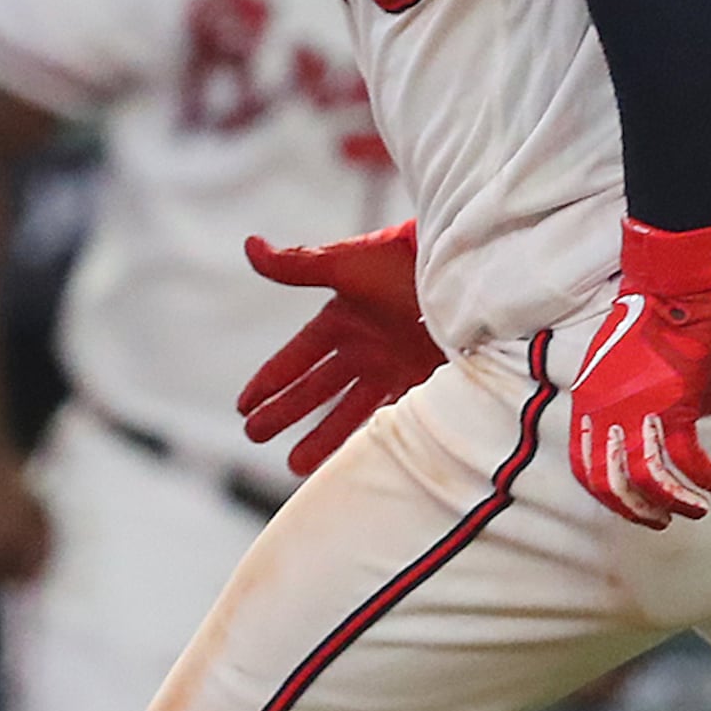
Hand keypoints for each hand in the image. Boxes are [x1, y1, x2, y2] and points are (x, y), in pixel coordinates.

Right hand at [238, 222, 441, 473]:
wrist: (466, 266)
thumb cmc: (404, 258)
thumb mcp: (346, 264)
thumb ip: (297, 265)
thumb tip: (249, 245)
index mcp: (342, 320)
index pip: (295, 358)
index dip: (269, 381)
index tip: (243, 406)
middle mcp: (364, 348)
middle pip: (315, 389)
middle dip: (284, 412)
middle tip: (255, 436)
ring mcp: (393, 367)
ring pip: (348, 410)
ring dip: (321, 437)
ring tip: (294, 465)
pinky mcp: (423, 382)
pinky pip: (391, 417)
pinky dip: (372, 439)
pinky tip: (354, 461)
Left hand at [564, 210, 710, 527]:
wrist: (669, 286)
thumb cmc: (644, 316)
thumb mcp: (610, 363)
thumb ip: (612, 397)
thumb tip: (627, 424)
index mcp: (589, 403)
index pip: (584, 467)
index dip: (606, 495)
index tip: (628, 506)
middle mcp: (607, 412)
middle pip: (612, 483)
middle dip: (637, 511)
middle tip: (660, 521)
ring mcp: (639, 410)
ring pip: (647, 479)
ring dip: (673, 503)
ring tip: (694, 511)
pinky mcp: (675, 403)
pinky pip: (687, 458)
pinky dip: (705, 479)